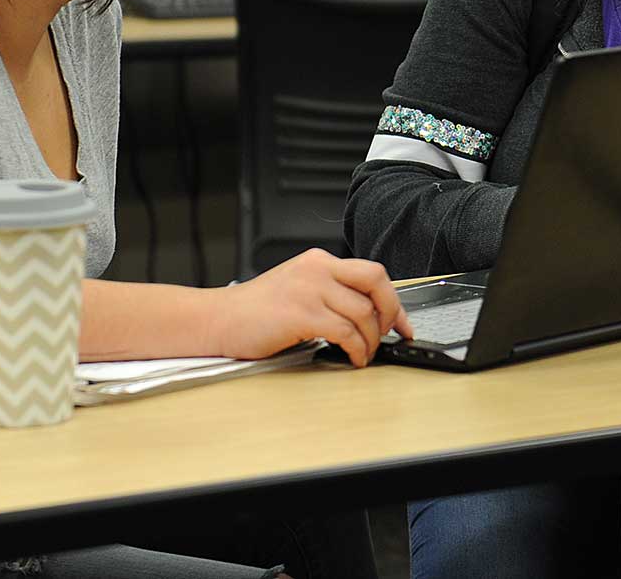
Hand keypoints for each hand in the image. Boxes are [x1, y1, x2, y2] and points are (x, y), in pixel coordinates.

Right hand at [207, 249, 411, 366]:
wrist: (217, 319)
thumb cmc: (254, 312)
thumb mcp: (297, 288)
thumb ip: (329, 293)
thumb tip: (368, 317)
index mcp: (319, 261)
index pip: (372, 272)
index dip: (394, 300)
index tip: (402, 323)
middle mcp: (317, 269)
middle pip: (376, 283)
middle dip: (392, 313)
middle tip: (391, 336)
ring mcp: (309, 289)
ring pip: (363, 313)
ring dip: (371, 341)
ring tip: (364, 355)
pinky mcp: (301, 314)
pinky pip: (345, 332)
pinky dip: (356, 349)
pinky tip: (352, 358)